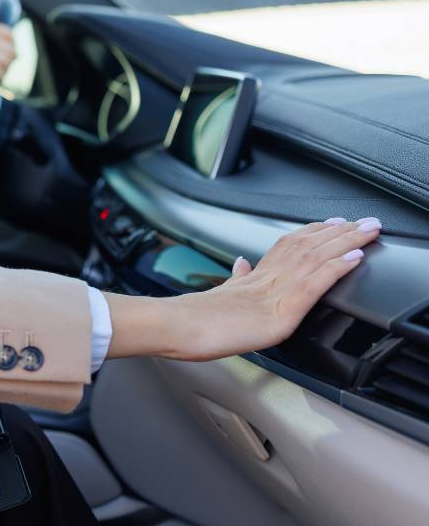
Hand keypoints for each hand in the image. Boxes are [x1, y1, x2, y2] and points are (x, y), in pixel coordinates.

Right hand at [105, 217, 381, 361]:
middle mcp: (267, 278)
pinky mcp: (282, 310)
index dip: (314, 232)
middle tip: (366, 219)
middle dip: (340, 231)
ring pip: (317, 258)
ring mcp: (275, 292)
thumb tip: (241, 264)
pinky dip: (338, 266)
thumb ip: (235, 279)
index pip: (289, 246)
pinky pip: (316, 283)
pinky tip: (354, 257)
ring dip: (347, 241)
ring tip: (368, 230)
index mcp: (252, 277)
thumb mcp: (218, 295)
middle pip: (309, 246)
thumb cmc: (192, 320)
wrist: (178, 327)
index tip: (333, 222)